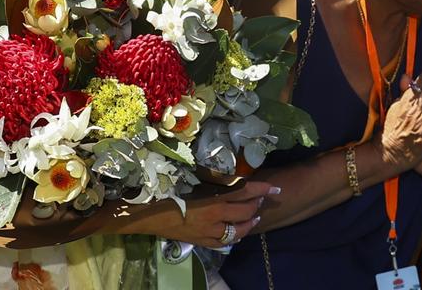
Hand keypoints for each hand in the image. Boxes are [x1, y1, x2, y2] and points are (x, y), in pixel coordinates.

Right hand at [146, 181, 278, 247]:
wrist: (147, 216)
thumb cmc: (168, 194)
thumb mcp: (194, 184)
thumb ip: (215, 184)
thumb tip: (233, 178)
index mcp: (213, 204)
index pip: (243, 195)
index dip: (260, 190)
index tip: (274, 188)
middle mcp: (214, 222)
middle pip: (244, 214)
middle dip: (256, 205)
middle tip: (263, 198)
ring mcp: (209, 235)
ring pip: (238, 232)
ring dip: (249, 223)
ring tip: (255, 216)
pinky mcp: (202, 242)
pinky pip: (224, 242)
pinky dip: (235, 236)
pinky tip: (238, 231)